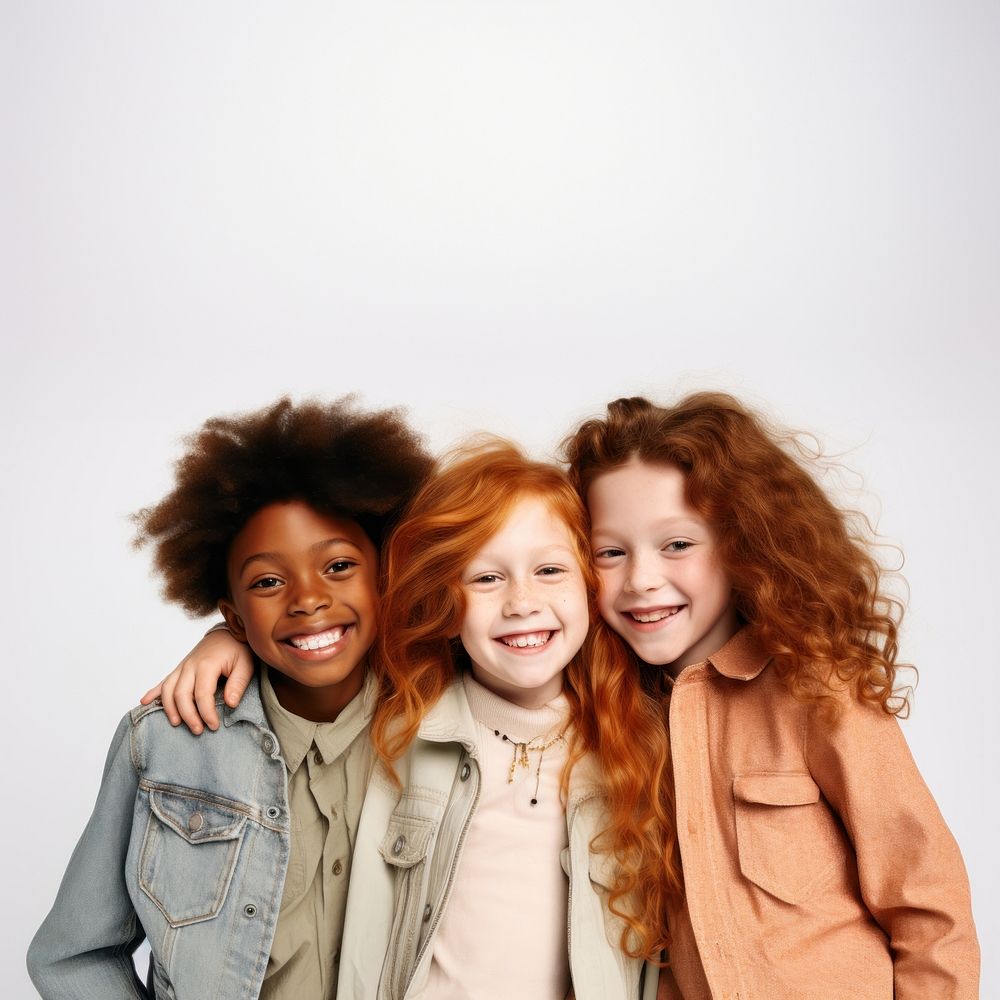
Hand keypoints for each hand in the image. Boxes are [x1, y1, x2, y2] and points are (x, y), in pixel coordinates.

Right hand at [139, 627, 253, 732]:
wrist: (228, 632)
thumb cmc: (237, 650)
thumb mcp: (246, 664)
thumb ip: (238, 683)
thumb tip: (230, 704)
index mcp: (207, 665)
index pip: (202, 694)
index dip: (207, 713)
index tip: (214, 726)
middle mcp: (190, 666)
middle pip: (181, 694)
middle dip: (188, 715)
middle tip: (198, 731)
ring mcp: (182, 667)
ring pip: (168, 690)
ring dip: (169, 708)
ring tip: (176, 723)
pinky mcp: (179, 669)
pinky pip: (163, 681)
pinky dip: (153, 692)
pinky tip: (145, 702)